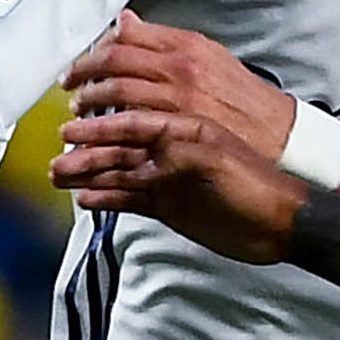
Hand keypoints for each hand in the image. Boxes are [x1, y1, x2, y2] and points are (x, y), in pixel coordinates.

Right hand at [50, 101, 309, 260]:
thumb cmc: (257, 182)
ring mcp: (166, 177)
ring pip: (118, 171)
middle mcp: (169, 149)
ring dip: (88, 172)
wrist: (283, 222)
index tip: (72, 126)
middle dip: (86, 148)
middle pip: (118, 144)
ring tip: (58, 176)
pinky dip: (106, 199)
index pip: (132, 117)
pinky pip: (128, 199)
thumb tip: (144, 160)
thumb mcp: (217, 158)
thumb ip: (178, 151)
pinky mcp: (167, 205)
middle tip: (57, 157)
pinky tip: (83, 199)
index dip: (101, 122)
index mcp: (182, 127)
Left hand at [67, 10, 298, 151]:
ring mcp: (179, 103)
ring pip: (117, 98)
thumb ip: (164, 40)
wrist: (278, 135)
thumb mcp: (210, 56)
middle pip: (115, 65)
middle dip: (84, 77)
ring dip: (89, 108)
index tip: (83, 64)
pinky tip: (93, 142)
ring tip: (76, 118)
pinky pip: (132, 131)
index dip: (96, 52)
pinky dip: (106, 137)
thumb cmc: (245, 99)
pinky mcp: (179, 134)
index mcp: (187, 47)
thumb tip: (126, 22)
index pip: (126, 39)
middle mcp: (181, 70)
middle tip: (70, 89)